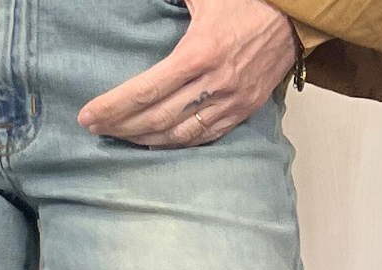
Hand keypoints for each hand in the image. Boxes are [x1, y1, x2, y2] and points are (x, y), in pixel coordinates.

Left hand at [77, 0, 294, 148]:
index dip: (114, 107)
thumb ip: (170, 0)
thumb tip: (137, 4)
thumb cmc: (246, 1)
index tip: (88, 116)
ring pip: (177, 135)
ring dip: (144, 140)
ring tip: (120, 136)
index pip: (146, 90)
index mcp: (200, 53)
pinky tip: (155, 141)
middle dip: (121, 127)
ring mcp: (230, 102)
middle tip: (96, 129)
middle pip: (156, 119)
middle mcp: (214, 84)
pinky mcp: (242, 112)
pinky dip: (174, 144)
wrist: (294, 16)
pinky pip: (202, 138)